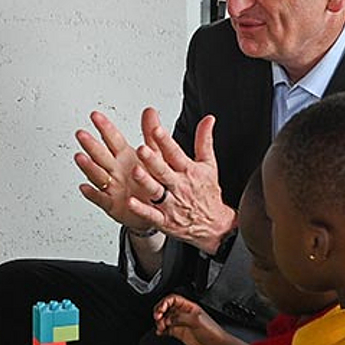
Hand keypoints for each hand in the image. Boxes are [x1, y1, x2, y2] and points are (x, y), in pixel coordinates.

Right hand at [75, 110, 153, 232]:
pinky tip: (85, 187)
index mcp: (125, 157)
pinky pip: (101, 198)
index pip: (113, 139)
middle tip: (82, 134)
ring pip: (98, 175)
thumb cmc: (152, 181)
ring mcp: (112, 187)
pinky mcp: (112, 204)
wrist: (156, 208)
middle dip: (91, 145)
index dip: (104, 127)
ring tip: (81, 158)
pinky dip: (93, 194)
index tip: (95, 116)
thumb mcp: (155, 155)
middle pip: (101, 155)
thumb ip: (151, 134)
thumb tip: (150, 112)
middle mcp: (115, 170)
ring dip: (88, 167)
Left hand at [129, 112, 236, 254]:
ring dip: (146, 182)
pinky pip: (151, 214)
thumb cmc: (207, 193)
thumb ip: (204, 141)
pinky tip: (130, 202)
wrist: (213, 225)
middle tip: (142, 149)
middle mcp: (179, 186)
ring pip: (156, 191)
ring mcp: (171, 203)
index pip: (175, 153)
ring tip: (135, 172)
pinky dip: (141, 209)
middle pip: (164, 171)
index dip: (166, 141)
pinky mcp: (164, 219)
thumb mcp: (209, 165)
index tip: (157, 130)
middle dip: (153, 160)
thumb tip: (208, 119)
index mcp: (188, 170)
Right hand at [153, 294, 226, 344]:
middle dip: (159, 311)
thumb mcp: (196, 320)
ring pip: (164, 318)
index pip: (172, 299)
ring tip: (161, 327)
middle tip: (158, 317)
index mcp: (188, 306)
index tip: (161, 310)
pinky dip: (160, 330)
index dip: (164, 303)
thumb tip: (168, 318)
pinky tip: (160, 332)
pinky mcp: (178, 332)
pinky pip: (165, 329)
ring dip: (159, 322)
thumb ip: (180, 317)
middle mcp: (183, 313)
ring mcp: (180, 323)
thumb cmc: (211, 331)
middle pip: (166, 308)